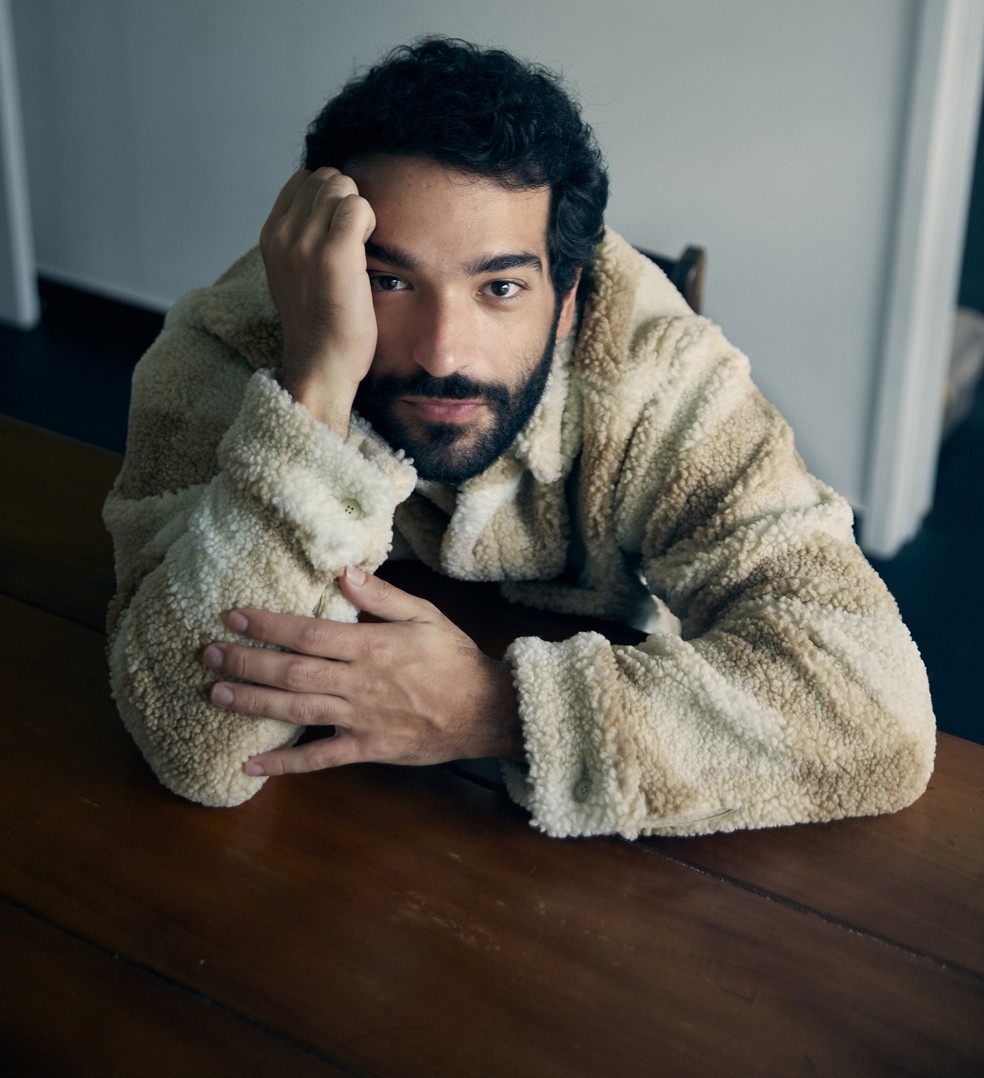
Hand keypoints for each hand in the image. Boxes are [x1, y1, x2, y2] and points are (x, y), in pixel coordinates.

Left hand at [202, 567, 522, 775]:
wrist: (485, 712)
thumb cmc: (455, 659)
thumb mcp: (426, 615)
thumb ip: (383, 596)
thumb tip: (343, 573)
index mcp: (372, 646)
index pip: (308, 633)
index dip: (268, 626)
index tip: (233, 617)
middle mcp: (359, 683)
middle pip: (292, 672)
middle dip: (247, 662)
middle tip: (209, 654)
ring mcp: (360, 719)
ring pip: (297, 711)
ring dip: (253, 703)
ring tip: (216, 694)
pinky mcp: (366, 748)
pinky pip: (320, 758)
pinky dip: (285, 764)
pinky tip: (251, 766)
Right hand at [259, 168, 377, 435]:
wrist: (320, 365)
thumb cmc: (319, 326)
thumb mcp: (294, 275)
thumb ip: (300, 239)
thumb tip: (326, 209)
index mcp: (271, 236)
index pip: (303, 181)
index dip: (329, 199)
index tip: (340, 231)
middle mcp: (283, 234)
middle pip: (326, 178)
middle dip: (346, 201)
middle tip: (355, 242)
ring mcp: (306, 242)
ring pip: (343, 187)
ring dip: (360, 212)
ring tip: (361, 248)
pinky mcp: (335, 253)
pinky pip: (359, 206)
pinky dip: (370, 222)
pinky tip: (369, 251)